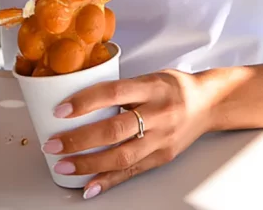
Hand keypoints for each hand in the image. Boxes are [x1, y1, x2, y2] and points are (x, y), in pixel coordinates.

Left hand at [43, 70, 215, 198]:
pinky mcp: (162, 157)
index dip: (85, 102)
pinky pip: (132, 171)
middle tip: (52, 144)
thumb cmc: (176, 86)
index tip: (60, 110)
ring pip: (121, 156)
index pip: (114, 93)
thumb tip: (84, 100)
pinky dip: (108, 180)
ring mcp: (162, 138)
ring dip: (87, 164)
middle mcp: (159, 113)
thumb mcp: (151, 76)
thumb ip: (123, 89)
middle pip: (114, 129)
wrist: (210, 103)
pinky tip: (88, 186)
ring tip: (63, 165)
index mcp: (153, 87)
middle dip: (78, 139)